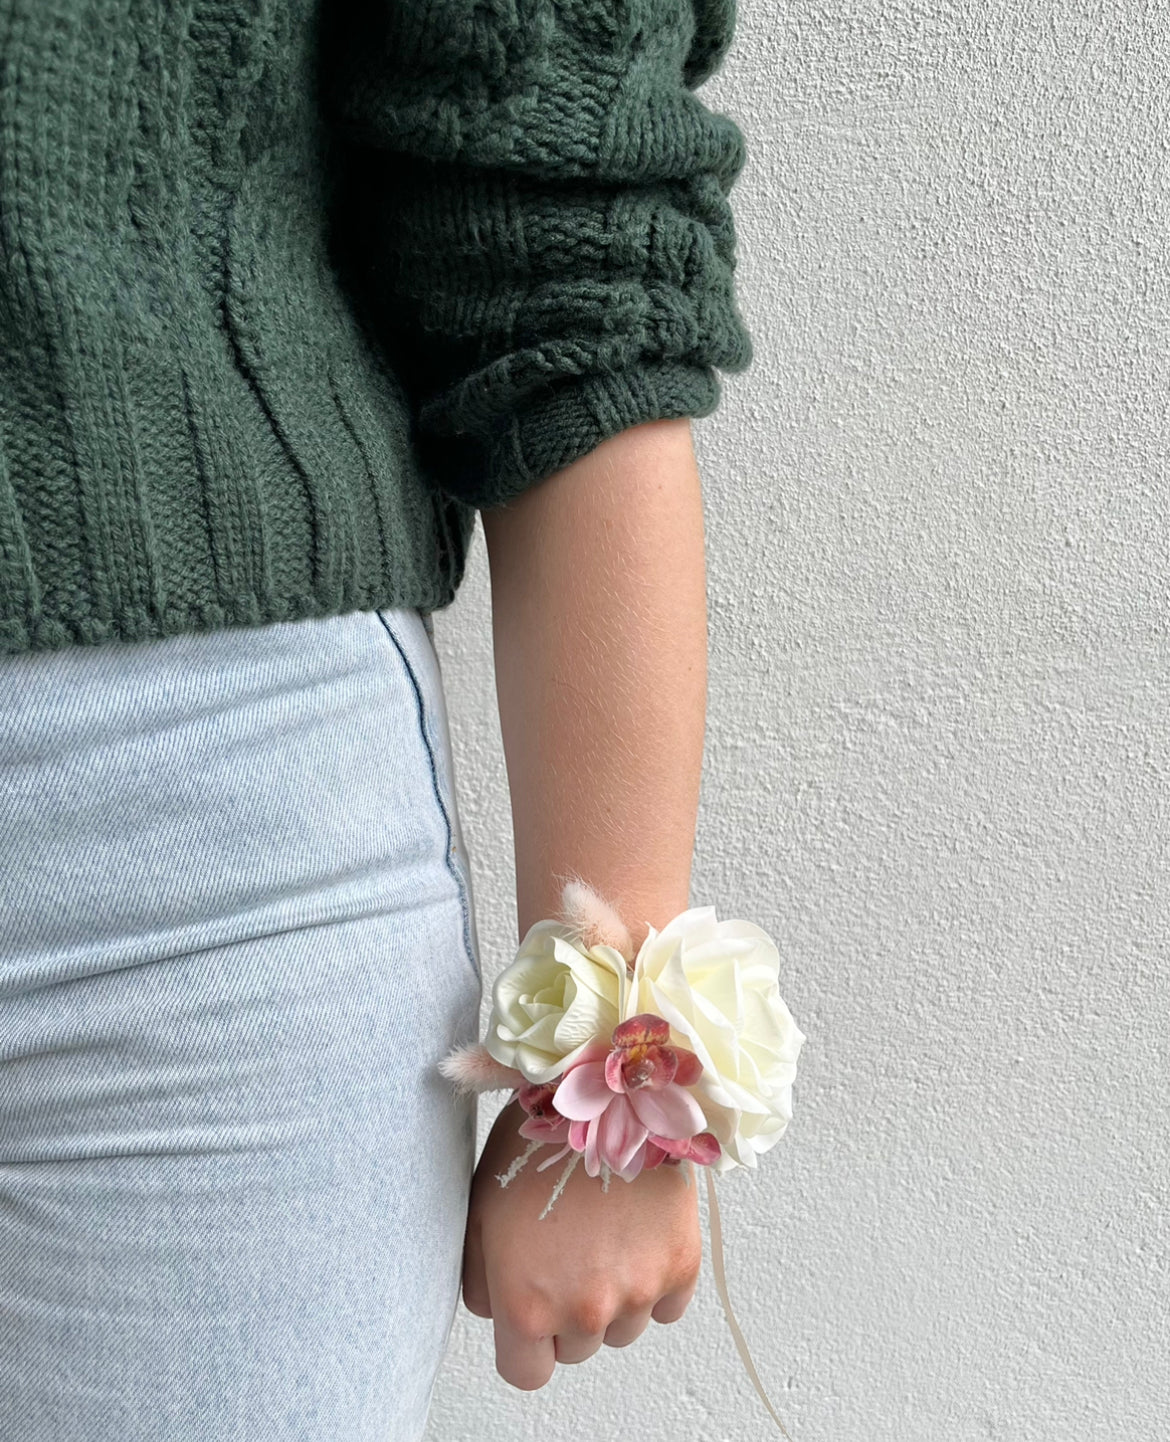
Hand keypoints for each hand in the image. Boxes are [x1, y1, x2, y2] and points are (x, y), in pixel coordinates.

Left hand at [461, 1098, 702, 1389]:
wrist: (607, 1093)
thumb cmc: (536, 1144)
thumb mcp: (480, 1210)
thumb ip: (481, 1279)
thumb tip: (497, 1311)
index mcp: (526, 1304)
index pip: (526, 1373)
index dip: (525, 1342)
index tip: (530, 1307)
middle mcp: (584, 1310)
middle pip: (576, 1349)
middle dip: (569, 1311)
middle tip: (567, 1248)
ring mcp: (638, 1291)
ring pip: (623, 1330)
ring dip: (613, 1296)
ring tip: (602, 1231)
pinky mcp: (681, 1266)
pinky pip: (667, 1305)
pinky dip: (656, 1279)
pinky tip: (637, 1232)